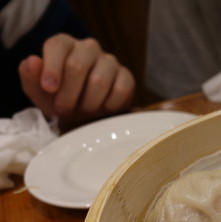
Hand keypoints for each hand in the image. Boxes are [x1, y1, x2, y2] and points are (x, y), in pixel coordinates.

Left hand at [18, 34, 134, 124]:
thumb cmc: (59, 98)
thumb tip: (33, 61)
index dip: (51, 68)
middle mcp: (88, 48)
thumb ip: (30, 76)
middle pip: (77, 65)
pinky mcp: (126, 76)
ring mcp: (110, 61)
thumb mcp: (37, 91)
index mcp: (64, 44)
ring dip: (88, 103)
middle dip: (68, 93)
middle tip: (64, 109)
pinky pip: (120, 90)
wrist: (85, 114)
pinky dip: (109, 105)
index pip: (57, 46)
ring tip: (83, 111)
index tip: (49, 89)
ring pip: (99, 80)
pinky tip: (102, 109)